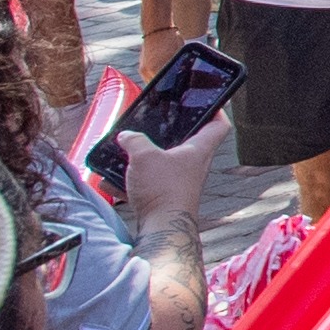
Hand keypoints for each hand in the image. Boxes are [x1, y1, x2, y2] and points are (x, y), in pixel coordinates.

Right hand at [118, 109, 228, 226]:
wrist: (162, 229)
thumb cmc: (162, 190)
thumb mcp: (144, 156)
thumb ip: (134, 140)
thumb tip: (127, 136)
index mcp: (199, 149)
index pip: (219, 124)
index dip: (215, 108)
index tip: (204, 100)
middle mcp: (194, 166)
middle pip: (189, 142)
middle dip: (170, 133)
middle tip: (156, 124)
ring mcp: (181, 182)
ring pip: (165, 164)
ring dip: (146, 158)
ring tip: (127, 152)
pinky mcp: (166, 197)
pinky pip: (149, 184)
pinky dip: (132, 182)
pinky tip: (110, 182)